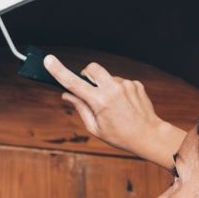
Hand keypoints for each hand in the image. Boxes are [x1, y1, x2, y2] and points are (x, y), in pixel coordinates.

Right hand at [43, 54, 176, 161]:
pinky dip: (118, 91)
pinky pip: (121, 83)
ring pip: (108, 78)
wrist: (149, 135)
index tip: (49, 61)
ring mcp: (126, 84)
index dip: (59, 71)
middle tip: (90, 90)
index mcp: (100, 102)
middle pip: (92, 68)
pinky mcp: (136, 84)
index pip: (74, 83)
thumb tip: (67, 95)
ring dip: (105, 87)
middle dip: (87, 75)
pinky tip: (124, 105)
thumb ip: (80, 108)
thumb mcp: (96, 128)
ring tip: (114, 107)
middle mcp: (113, 89)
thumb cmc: (121, 136)